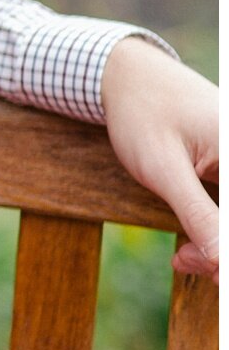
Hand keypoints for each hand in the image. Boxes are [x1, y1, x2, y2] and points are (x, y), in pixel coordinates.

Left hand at [101, 36, 218, 280]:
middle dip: (225, 255)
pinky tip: (193, 247)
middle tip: (185, 262)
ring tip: (184, 256)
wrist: (130, 77)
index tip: (210, 272)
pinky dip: (219, 233)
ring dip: (222, 248)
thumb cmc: (143, 114)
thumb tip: (224, 266)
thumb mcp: (164, 170)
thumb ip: (199, 217)